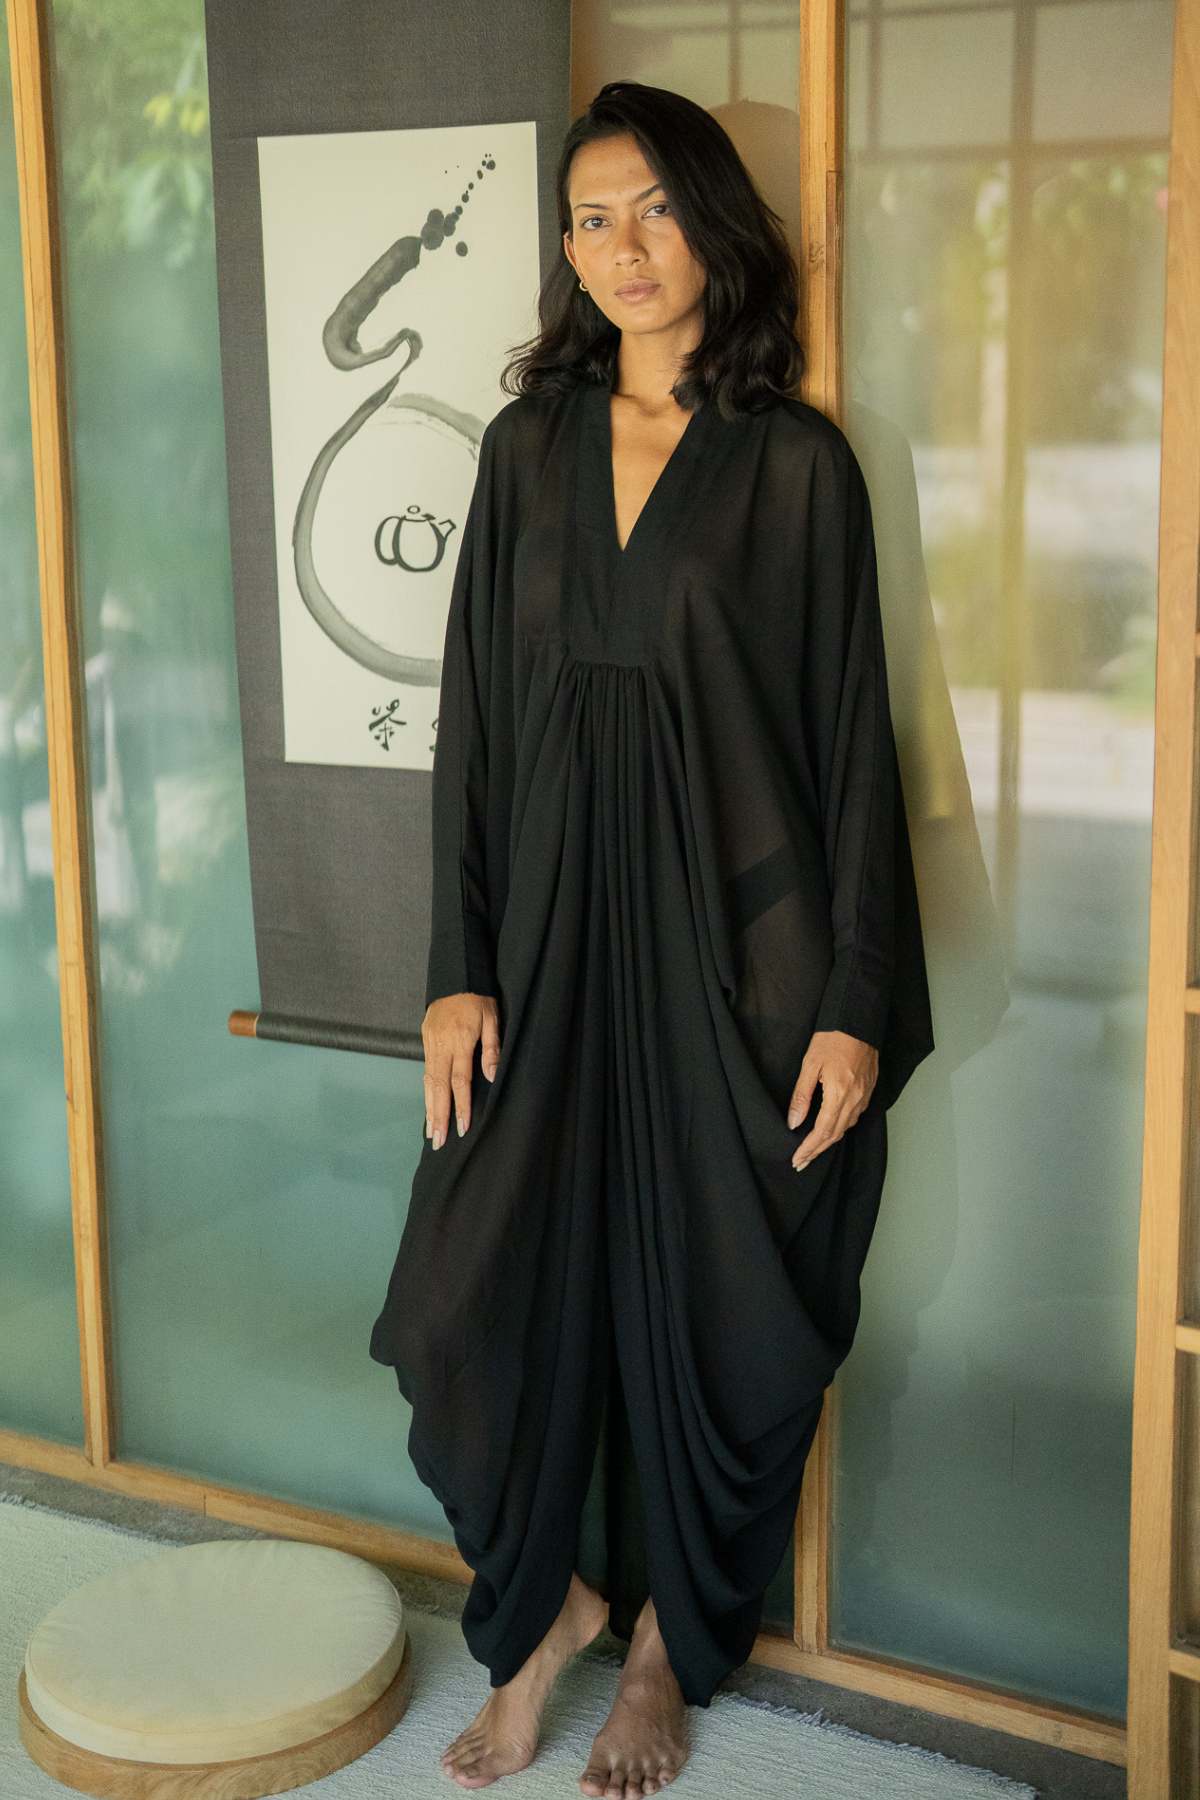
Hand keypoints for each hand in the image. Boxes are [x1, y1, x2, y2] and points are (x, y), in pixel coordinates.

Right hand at [422, 993, 500, 1148]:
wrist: (456, 974)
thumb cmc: (479, 997)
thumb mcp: (493, 1018)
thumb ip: (492, 1048)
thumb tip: (491, 1076)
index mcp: (460, 1040)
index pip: (460, 1080)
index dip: (462, 1105)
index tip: (463, 1127)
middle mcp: (441, 1045)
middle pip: (438, 1087)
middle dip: (439, 1116)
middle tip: (438, 1141)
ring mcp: (430, 1043)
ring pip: (427, 1081)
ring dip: (429, 1108)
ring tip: (430, 1132)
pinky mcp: (426, 1040)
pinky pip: (425, 1071)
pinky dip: (426, 1092)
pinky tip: (428, 1106)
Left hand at [786, 1029, 877, 1169]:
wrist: (858, 1022)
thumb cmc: (833, 1038)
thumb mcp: (810, 1064)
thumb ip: (801, 1096)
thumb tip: (794, 1123)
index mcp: (839, 1094)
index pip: (822, 1131)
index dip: (809, 1149)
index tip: (797, 1160)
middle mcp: (855, 1099)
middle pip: (835, 1135)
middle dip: (817, 1151)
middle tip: (801, 1162)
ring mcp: (865, 1096)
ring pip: (846, 1128)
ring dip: (828, 1141)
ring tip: (812, 1150)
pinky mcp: (869, 1091)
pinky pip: (854, 1117)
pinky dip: (840, 1127)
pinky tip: (830, 1128)